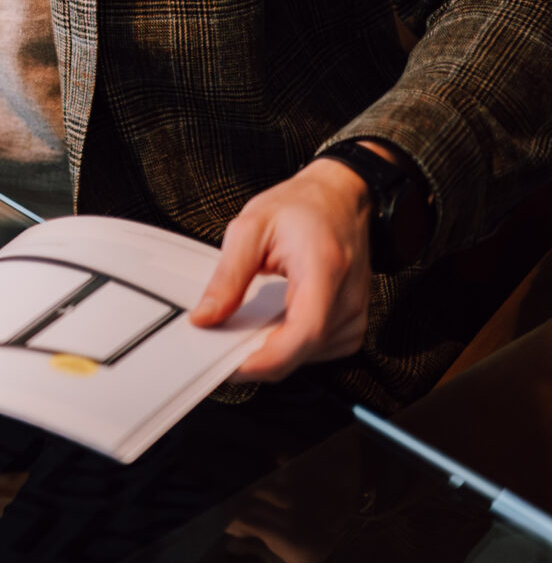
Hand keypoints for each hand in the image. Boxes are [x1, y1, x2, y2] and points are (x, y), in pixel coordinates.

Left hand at [190, 157, 373, 379]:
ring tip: (245, 335)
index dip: (269, 358)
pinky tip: (273, 330)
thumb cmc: (300, 206)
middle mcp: (349, 296)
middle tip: (222, 351)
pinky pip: (324, 349)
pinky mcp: (354, 318)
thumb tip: (205, 317)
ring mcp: (357, 310)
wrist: (340, 196)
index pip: (305, 332)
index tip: (234, 366)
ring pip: (315, 355)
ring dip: (278, 354)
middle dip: (262, 359)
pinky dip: (295, 346)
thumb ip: (228, 276)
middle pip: (307, 350)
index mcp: (325, 269)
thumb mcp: (250, 229)